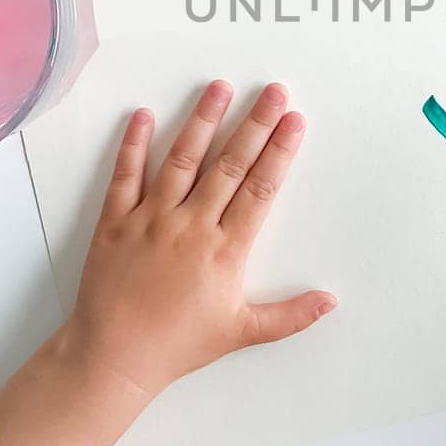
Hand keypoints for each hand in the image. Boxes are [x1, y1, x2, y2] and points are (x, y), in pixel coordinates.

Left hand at [64, 80, 335, 405]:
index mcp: (225, 250)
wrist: (114, 357)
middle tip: (274, 91)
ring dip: (203, 121)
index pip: (260, 190)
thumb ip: (290, 315)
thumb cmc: (178, 346)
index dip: (280, 152)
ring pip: (182, 160)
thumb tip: (330, 301)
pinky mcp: (115, 222)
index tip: (295, 122)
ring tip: (220, 88)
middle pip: (229, 165)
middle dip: (255, 124)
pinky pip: (125, 176)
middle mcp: (191, 226)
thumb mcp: (241, 332)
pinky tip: (145, 115)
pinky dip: (133, 144)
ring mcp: (151, 220)